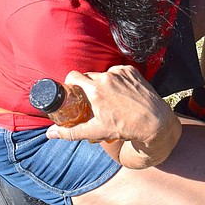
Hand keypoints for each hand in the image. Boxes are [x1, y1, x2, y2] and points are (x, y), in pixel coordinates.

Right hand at [45, 65, 180, 167]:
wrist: (154, 121)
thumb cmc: (125, 127)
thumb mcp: (95, 131)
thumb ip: (70, 132)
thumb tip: (51, 134)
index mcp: (95, 89)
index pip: (73, 76)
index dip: (70, 83)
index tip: (72, 91)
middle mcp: (107, 77)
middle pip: (88, 76)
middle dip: (87, 86)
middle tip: (90, 99)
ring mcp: (121, 73)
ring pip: (104, 74)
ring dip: (103, 83)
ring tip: (109, 98)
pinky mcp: (132, 71)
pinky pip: (118, 72)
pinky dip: (116, 80)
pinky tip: (121, 92)